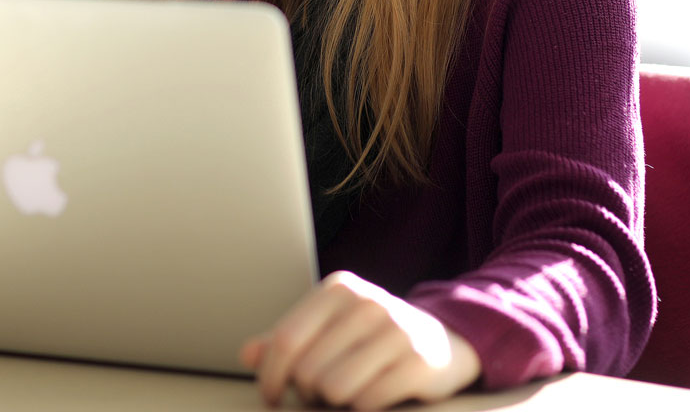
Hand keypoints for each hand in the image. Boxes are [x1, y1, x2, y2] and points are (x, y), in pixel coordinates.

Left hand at [239, 271, 480, 408]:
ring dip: (334, 402)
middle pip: (308, 370)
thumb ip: (287, 341)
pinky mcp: (418, 361)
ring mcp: (396, 330)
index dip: (270, 376)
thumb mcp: (329, 330)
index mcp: (339, 289)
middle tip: (320, 393)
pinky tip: (374, 396)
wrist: (442, 341)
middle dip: (307, 391)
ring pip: (334, 389)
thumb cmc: (370, 338)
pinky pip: (368, 403)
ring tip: (347, 391)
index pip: (285, 339)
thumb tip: (247, 354)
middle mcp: (367, 303)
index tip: (271, 396)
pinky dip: (364, 407)